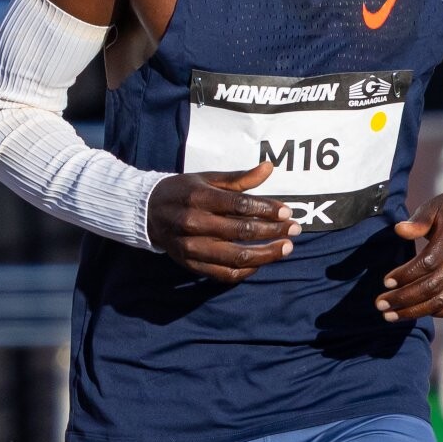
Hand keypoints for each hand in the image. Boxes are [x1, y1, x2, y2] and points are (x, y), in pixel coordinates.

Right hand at [149, 158, 296, 282]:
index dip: (267, 209)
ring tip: (286, 248)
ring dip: (267, 254)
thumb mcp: (207, 179)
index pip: (240, 205)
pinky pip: (225, 273)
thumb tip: (269, 167)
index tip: (288, 211)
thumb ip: (239, 178)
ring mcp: (192, 248)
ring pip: (237, 257)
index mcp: (199, 198)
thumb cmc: (183, 192)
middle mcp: (194, 224)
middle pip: (242, 231)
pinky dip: (247, 270)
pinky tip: (262, 261)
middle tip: (295, 229)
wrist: (147, 213)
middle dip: (273, 231)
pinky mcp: (191, 264)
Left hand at [378, 181, 442, 322]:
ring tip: (391, 315)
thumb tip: (399, 230)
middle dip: (404, 298)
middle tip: (381, 305)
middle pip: (434, 286)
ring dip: (416, 311)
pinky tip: (417, 311)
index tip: (386, 282)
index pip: (428, 262)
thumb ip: (418, 220)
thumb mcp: (434, 206)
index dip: (406, 275)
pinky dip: (438, 312)